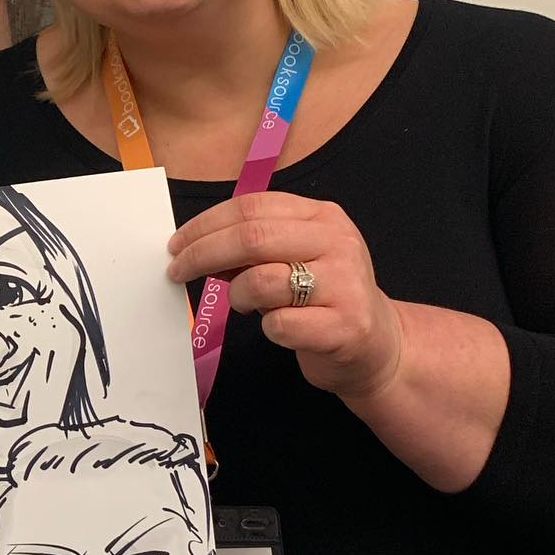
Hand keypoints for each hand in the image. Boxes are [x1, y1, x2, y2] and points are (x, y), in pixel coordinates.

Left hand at [167, 192, 403, 400]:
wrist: (379, 346)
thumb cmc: (324, 299)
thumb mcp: (295, 258)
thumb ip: (254, 246)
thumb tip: (193, 244)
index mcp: (322, 217)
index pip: (251, 207)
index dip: (205, 224)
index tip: (177, 244)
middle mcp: (337, 242)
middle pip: (251, 236)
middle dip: (202, 254)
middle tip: (176, 271)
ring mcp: (345, 284)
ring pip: (261, 280)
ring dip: (238, 296)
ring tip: (246, 304)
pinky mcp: (345, 326)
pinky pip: (280, 323)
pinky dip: (266, 327)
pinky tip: (277, 328)